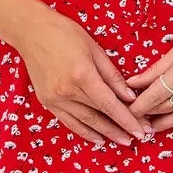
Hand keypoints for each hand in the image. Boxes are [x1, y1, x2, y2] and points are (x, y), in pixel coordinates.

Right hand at [11, 8, 152, 146]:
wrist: (30, 31)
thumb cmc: (64, 33)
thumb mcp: (94, 49)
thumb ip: (112, 75)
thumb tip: (129, 97)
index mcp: (82, 75)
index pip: (110, 105)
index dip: (128, 120)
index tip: (142, 130)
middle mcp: (67, 91)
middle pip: (99, 117)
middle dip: (121, 129)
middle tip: (138, 138)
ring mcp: (54, 98)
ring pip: (84, 123)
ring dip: (105, 134)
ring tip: (122, 141)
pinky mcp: (46, 101)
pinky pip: (68, 121)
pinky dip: (84, 132)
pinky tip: (98, 138)